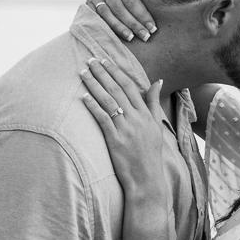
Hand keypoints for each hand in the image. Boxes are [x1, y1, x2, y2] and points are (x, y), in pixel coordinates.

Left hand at [81, 60, 166, 193]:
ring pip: (108, 101)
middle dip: (102, 73)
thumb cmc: (150, 154)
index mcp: (145, 114)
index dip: (116, 72)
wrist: (147, 179)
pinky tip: (84, 97)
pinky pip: (103, 119)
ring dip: (94, 85)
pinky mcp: (115, 141)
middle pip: (117, 90)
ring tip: (83, 73)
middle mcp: (136, 119)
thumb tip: (157, 80)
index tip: (105, 60)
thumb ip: (153, 103)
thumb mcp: (156, 126)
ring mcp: (125, 129)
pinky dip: (93, 107)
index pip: (130, 86)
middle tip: (90, 60)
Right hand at [86, 0, 155, 41]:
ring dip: (119, 27)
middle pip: (119, 8)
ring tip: (131, 38)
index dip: (142, 14)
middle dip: (133, 24)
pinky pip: (95, 19)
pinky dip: (105, 29)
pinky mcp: (86, 7)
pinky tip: (115, 38)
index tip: (152, 28)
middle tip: (145, 36)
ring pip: (106, 14)